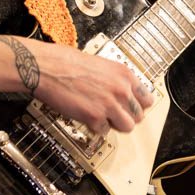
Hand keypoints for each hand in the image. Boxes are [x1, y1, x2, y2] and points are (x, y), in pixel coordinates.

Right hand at [26, 39, 154, 134]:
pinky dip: (95, 127)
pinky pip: (104, 131)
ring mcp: (109, 105)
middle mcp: (121, 90)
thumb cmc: (66, 63)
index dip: (138, 106)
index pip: (147, 98)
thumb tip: (122, 94)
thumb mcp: (101, 65)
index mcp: (124, 74)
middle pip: (138, 116)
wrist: (47, 68)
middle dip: (126, 117)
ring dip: (115, 125)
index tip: (132, 109)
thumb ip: (115, 80)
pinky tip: (86, 116)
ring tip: (102, 118)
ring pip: (127, 127)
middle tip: (114, 115)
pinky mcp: (95, 117)